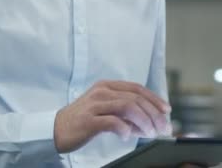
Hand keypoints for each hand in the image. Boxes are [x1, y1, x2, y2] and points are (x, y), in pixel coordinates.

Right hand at [53, 80, 171, 152]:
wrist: (55, 129)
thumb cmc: (83, 121)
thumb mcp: (107, 112)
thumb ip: (127, 116)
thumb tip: (150, 125)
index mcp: (108, 86)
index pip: (137, 89)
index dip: (154, 99)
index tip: (167, 110)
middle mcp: (102, 91)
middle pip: (136, 98)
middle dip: (153, 114)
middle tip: (163, 127)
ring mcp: (95, 104)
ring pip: (127, 107)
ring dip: (143, 121)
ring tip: (150, 133)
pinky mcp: (88, 120)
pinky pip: (112, 122)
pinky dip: (124, 129)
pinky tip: (128, 136)